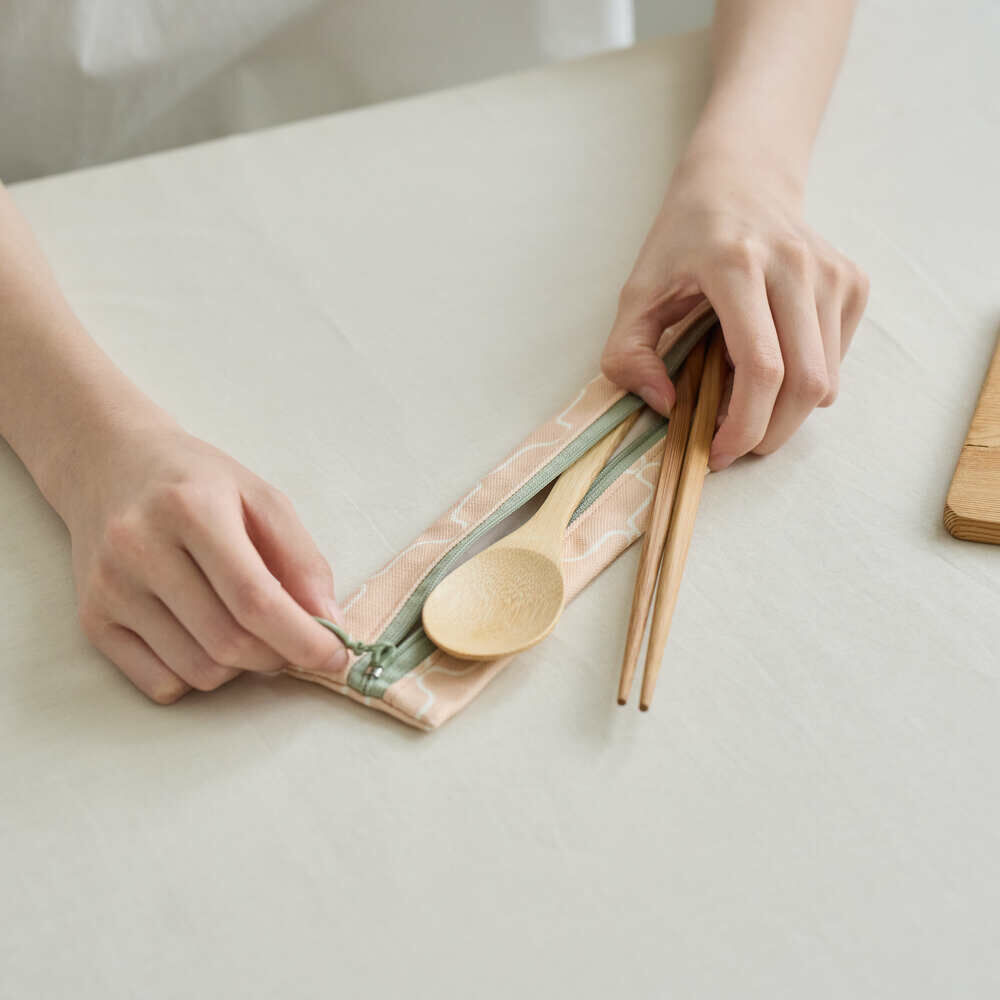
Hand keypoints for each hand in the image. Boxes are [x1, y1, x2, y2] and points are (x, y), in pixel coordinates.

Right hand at [58, 413, 347, 702]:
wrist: (109, 466)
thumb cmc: (196, 483)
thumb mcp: (261, 498)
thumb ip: (302, 559)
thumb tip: (326, 620)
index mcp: (191, 509)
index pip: (254, 598)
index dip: (303, 638)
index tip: (335, 656)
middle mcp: (140, 549)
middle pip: (228, 642)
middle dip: (278, 655)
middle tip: (292, 638)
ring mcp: (110, 588)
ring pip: (199, 671)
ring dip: (241, 667)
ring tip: (246, 628)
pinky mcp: (93, 620)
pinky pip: (162, 684)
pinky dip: (199, 676)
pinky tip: (204, 637)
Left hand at [602, 150, 867, 469]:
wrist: (741, 178)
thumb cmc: (683, 239)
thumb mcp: (637, 291)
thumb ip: (629, 354)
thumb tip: (666, 406)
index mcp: (737, 265)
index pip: (761, 367)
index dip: (743, 425)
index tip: (717, 451)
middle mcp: (795, 266)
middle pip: (805, 383)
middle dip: (769, 433)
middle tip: (733, 446)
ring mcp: (832, 273)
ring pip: (827, 380)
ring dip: (786, 415)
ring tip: (743, 404)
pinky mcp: (853, 283)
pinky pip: (836, 362)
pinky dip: (804, 384)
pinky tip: (770, 367)